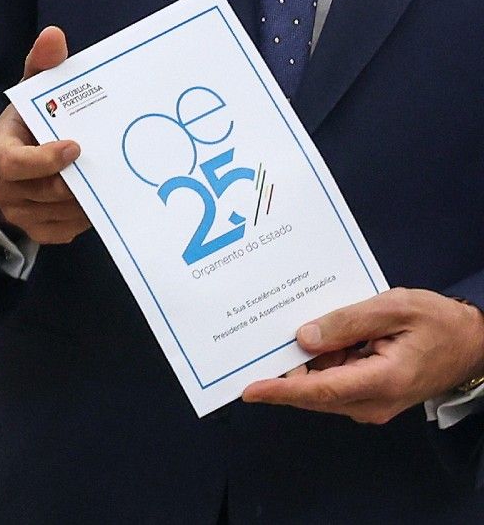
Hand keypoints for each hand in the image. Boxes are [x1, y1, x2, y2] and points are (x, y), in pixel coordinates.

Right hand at [0, 26, 89, 244]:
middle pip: (42, 191)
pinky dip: (82, 219)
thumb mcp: (34, 90)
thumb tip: (54, 35)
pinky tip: (96, 201)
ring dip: (84, 201)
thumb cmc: (30, 122)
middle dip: (75, 182)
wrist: (16, 160)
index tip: (76, 147)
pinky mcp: (32, 230)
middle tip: (104, 167)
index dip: (44, 160)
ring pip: (56, 214)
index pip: (12, 163)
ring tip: (104, 182)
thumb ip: (43, 65)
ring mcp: (13, 211)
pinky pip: (62, 232)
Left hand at [242, 288, 483, 423]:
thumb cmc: (439, 323)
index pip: (320, 391)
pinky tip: (316, 340)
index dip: (281, 390)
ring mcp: (370, 403)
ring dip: (303, 365)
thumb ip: (347, 322)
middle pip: (313, 392)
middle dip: (282, 372)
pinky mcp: (368, 397)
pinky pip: (332, 383)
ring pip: (320, 388)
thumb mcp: (395, 308)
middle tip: (254, 348)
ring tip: (287, 333)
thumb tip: (304, 337)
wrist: (472, 344)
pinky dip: (319, 364)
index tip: (250, 389)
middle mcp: (373, 402)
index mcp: (382, 380)